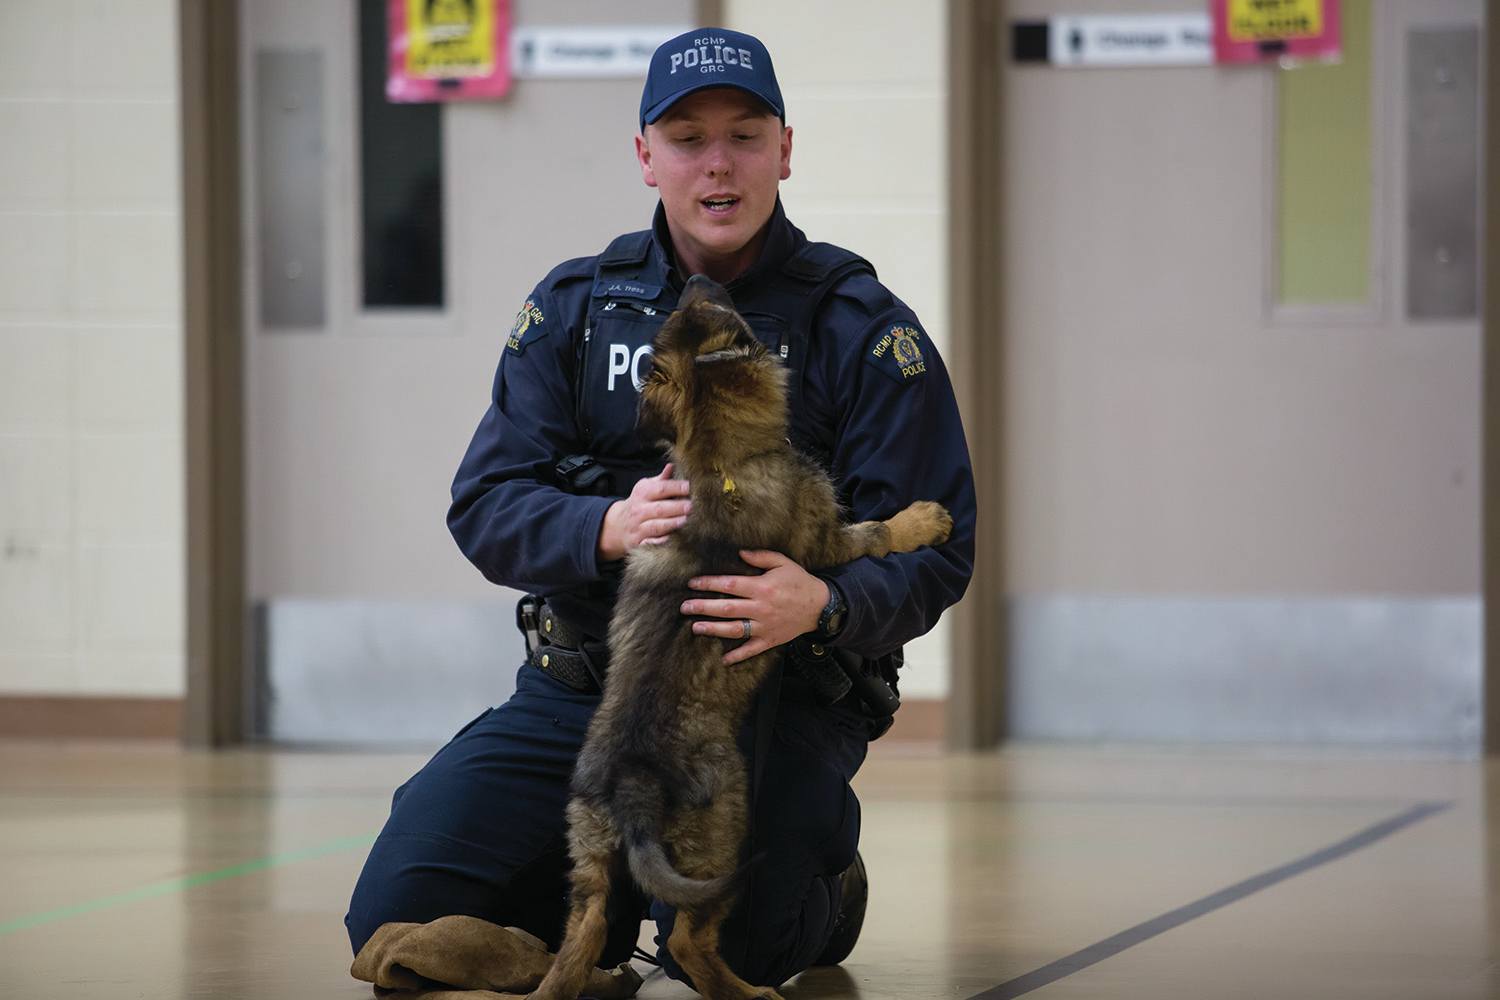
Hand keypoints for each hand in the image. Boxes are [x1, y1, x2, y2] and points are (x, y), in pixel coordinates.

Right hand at [596, 464, 691, 561]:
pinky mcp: (639, 543)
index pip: (660, 489)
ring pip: (655, 526)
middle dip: (676, 507)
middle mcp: (639, 510)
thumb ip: (661, 480)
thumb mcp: (646, 488)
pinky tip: (672, 538)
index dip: (675, 487)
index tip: (689, 487)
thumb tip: (672, 466)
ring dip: (671, 524)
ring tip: (685, 521)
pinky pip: (650, 543)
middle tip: (691, 506)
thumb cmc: (639, 504)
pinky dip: (660, 542)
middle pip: (659, 508)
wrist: (616, 525)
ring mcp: (638, 528)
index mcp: (643, 493)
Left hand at [680, 550, 829, 665]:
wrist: (821, 606)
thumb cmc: (800, 582)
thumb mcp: (783, 563)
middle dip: (703, 607)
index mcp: (762, 587)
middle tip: (684, 607)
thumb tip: (739, 553)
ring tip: (695, 627)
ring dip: (713, 629)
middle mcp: (761, 608)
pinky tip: (724, 660)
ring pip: (734, 629)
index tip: (692, 584)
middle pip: (726, 608)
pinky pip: (752, 649)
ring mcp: (765, 626)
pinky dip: (738, 655)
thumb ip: (760, 557)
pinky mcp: (770, 639)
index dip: (709, 584)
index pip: (729, 585)